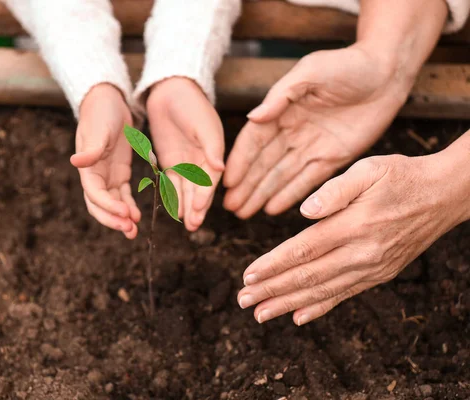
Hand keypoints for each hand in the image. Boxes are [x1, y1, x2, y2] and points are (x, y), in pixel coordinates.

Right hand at [70, 83, 140, 238]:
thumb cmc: (101, 113)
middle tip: (130, 230)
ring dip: (121, 219)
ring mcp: (107, 176)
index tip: (125, 214)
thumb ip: (91, 148)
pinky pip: (123, 196)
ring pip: (112, 205)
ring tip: (134, 231)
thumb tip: (75, 162)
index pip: (94, 194)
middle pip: (100, 206)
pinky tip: (138, 217)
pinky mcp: (119, 174)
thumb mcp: (98, 129)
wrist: (108, 102)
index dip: (108, 207)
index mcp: (87, 168)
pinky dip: (129, 207)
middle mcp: (95, 176)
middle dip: (113, 220)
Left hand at [147, 77, 224, 230]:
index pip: (210, 179)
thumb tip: (221, 168)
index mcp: (214, 153)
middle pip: (200, 189)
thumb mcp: (203, 124)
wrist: (170, 91)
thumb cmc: (191, 104)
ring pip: (187, 191)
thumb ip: (212, 146)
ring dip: (187, 207)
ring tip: (187, 224)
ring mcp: (186, 163)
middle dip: (197, 208)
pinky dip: (174, 198)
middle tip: (193, 226)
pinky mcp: (171, 162)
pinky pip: (173, 184)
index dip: (205, 195)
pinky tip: (175, 211)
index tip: (199, 210)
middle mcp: (202, 162)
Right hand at [223, 44, 412, 218]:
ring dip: (262, 194)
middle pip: (263, 164)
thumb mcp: (310, 72)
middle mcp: (292, 131)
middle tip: (229, 207)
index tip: (226, 181)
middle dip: (246, 185)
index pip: (254, 141)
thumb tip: (252, 118)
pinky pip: (307, 181)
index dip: (240, 162)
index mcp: (282, 110)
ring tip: (244, 213)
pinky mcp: (333, 158)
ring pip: (281, 176)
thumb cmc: (346, 65)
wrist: (387, 72)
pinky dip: (290, 195)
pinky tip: (272, 209)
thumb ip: (280, 96)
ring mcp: (312, 146)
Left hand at [236, 150, 469, 324]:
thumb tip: (304, 211)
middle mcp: (363, 252)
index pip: (304, 250)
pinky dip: (320, 307)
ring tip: (260, 313)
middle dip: (272, 290)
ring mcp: (372, 267)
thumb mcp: (369, 169)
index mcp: (355, 224)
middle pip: (308, 276)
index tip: (248, 275)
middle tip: (243, 300)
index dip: (273, 264)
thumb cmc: (401, 176)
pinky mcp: (380, 274)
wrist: (445, 195)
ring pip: (323, 291)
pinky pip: (345, 295)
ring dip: (288, 304)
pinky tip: (298, 317)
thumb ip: (334, 190)